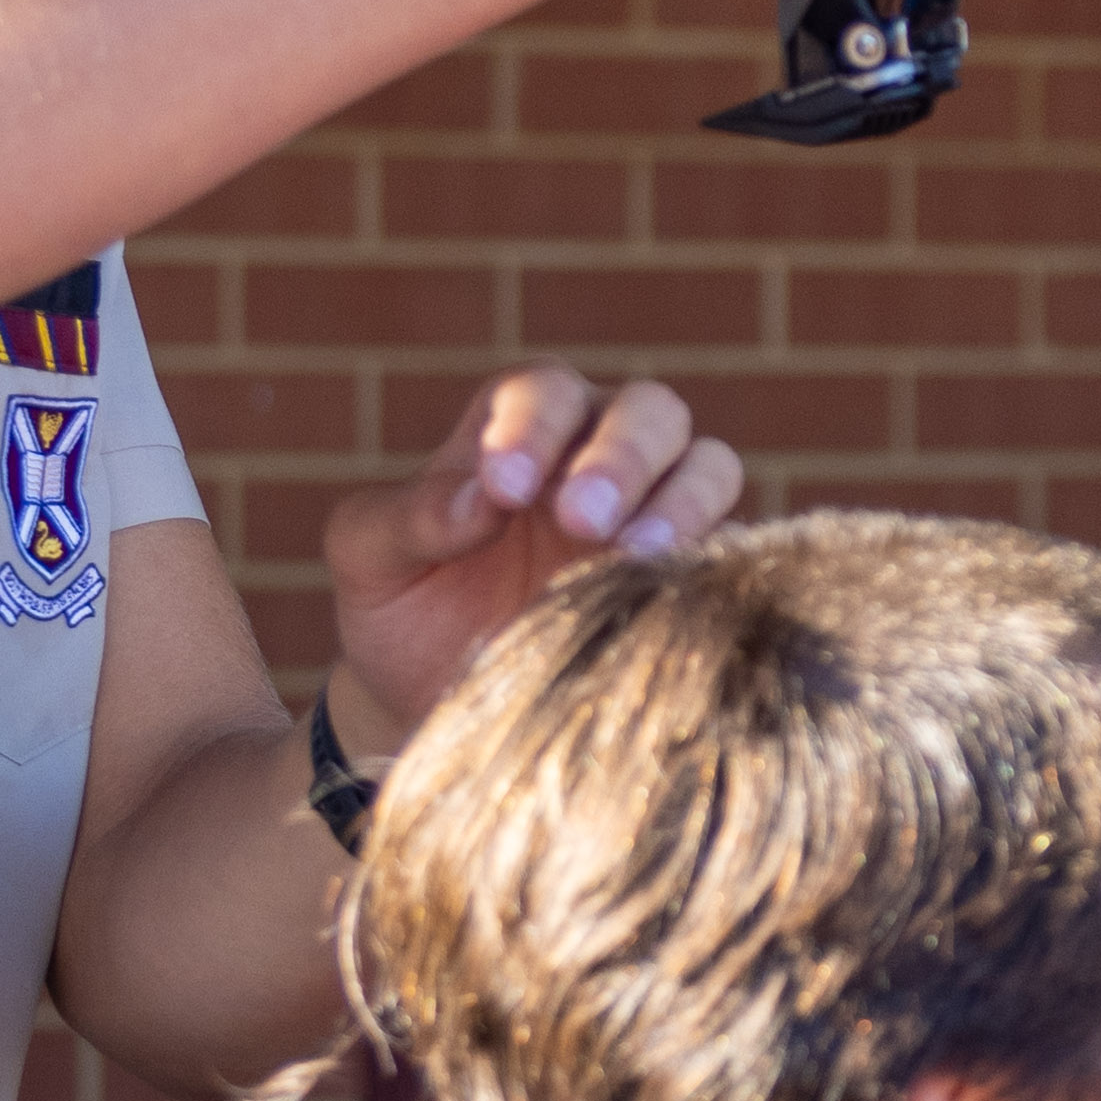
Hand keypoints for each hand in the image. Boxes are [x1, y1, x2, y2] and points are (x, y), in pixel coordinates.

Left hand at [322, 361, 740, 751]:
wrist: (436, 708)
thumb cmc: (402, 614)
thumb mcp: (368, 559)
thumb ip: (405, 517)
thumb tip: (474, 503)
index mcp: (520, 430)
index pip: (544, 391)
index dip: (531, 428)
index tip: (503, 489)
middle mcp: (598, 457)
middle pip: (647, 409)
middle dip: (619, 456)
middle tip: (579, 518)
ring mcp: (654, 516)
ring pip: (708, 464)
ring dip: (681, 498)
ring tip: (638, 553)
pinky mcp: (692, 581)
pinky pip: (732, 550)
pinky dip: (710, 561)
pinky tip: (668, 597)